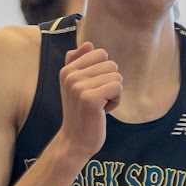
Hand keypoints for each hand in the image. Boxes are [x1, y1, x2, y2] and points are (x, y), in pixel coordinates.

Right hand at [57, 42, 122, 162]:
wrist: (75, 142)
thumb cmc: (81, 113)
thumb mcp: (75, 86)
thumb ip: (78, 63)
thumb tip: (89, 44)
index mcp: (67, 69)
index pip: (100, 53)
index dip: (103, 73)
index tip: (92, 89)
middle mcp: (71, 75)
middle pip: (111, 64)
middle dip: (110, 84)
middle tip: (96, 101)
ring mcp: (79, 86)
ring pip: (116, 76)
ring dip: (113, 94)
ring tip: (99, 106)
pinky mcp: (91, 99)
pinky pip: (118, 88)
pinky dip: (116, 102)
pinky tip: (103, 112)